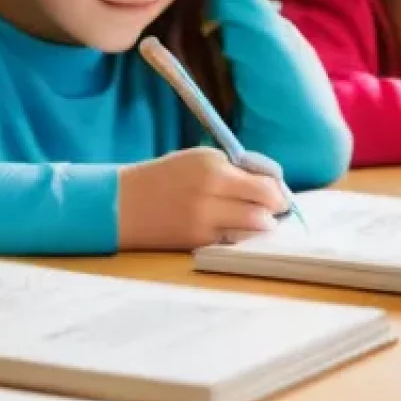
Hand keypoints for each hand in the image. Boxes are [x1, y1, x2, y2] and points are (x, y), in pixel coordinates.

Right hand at [118, 147, 288, 250]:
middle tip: (272, 209)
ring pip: (255, 227)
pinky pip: (234, 241)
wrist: (123, 204)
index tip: (275, 190)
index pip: (264, 180)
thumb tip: (272, 185)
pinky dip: (240, 236)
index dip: (276, 188)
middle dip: (274, 208)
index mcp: (212, 165)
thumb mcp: (197, 159)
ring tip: (254, 221)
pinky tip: (232, 230)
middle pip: (266, 204)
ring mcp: (204, 219)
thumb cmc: (164, 178)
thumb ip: (233, 169)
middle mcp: (211, 191)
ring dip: (260, 225)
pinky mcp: (198, 241)